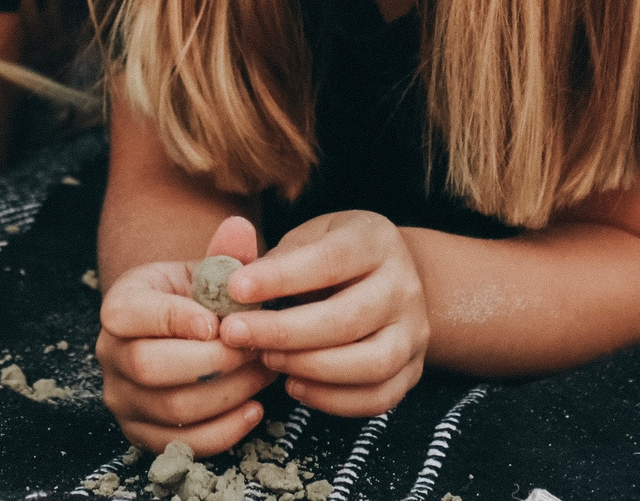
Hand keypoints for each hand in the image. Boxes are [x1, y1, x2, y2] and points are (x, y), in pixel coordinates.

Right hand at [96, 215, 273, 453]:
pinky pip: (182, 444)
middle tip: (255, 349)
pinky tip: (254, 409)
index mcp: (120, 306)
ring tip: (264, 373)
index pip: (130, 315)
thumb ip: (226, 254)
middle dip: (213, 361)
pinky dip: (224, 432)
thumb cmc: (200, 299)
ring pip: (172, 408)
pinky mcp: (142, 433)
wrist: (184, 334)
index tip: (218, 322)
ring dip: (228, 393)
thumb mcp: (209, 271)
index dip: (174, 319)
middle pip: (150, 367)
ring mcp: (123, 398)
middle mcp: (110, 354)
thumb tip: (240, 228)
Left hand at [217, 210, 427, 416]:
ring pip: (370, 363)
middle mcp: (403, 286)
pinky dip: (333, 400)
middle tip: (235, 335)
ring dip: (310, 368)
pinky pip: (379, 397)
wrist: (389, 277)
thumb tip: (225, 282)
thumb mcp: (308, 238)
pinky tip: (295, 385)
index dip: (280, 277)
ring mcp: (414, 331)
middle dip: (285, 332)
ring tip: (267, 361)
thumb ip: (270, 258)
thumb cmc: (334, 256)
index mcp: (375, 241)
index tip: (235, 289)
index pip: (329, 260)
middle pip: (349, 318)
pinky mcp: (414, 369)